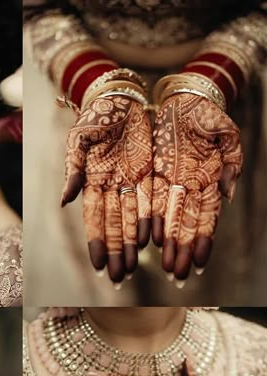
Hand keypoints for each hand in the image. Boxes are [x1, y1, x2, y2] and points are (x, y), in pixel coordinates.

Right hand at [62, 95, 152, 282]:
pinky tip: (151, 242)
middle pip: (114, 226)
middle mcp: (110, 187)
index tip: (98, 265)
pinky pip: (150, 200)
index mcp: (92, 182)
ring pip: (132, 219)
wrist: (120, 94)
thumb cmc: (95, 114)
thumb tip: (64, 200)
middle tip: (119, 279)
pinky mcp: (147, 172)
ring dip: (132, 245)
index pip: (94, 220)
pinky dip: (150, 221)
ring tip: (134, 268)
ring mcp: (129, 181)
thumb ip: (73, 170)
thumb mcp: (78, 139)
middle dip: (116, 253)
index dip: (97, 243)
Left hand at [152, 94, 241, 279]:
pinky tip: (148, 243)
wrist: (182, 96)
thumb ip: (232, 160)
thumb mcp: (226, 131)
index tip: (198, 262)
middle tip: (176, 276)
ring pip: (166, 220)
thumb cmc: (207, 112)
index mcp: (209, 179)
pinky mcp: (151, 176)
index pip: (205, 216)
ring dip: (164, 245)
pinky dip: (148, 222)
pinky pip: (148, 203)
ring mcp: (169, 184)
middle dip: (180, 251)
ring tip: (163, 267)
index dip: (201, 240)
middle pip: (184, 225)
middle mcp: (188, 187)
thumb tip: (228, 192)